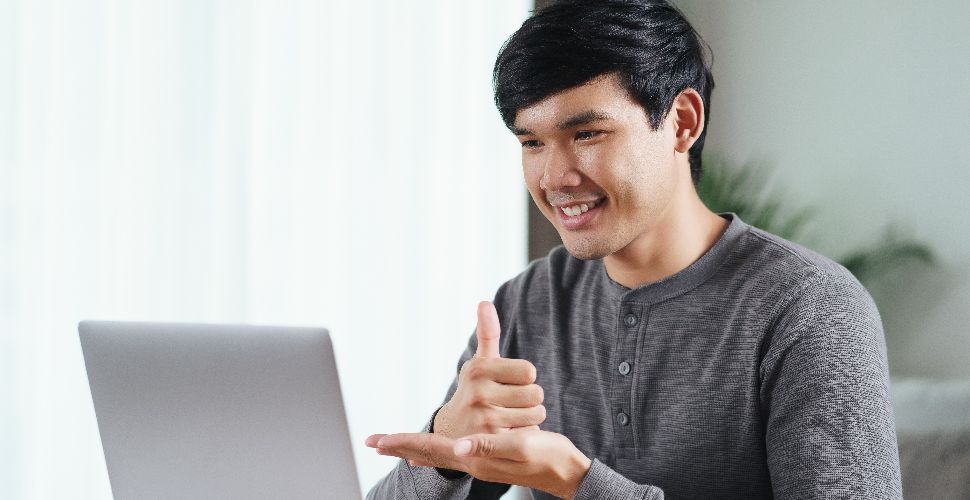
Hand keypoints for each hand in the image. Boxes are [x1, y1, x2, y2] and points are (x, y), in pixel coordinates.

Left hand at [366, 429, 592, 498]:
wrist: (565, 472)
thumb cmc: (547, 457)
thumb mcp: (521, 446)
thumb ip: (489, 445)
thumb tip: (458, 447)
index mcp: (476, 458)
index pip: (431, 450)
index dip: (404, 443)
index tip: (377, 440)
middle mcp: (472, 462)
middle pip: (428, 454)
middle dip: (400, 446)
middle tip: (372, 442)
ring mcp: (478, 463)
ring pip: (436, 455)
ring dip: (413, 448)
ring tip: (393, 446)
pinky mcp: (486, 459)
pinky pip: (449, 456)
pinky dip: (432, 454)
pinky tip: (427, 457)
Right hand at [433, 301, 545, 438]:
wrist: (452, 433)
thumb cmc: (474, 391)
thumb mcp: (479, 364)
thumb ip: (487, 334)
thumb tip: (485, 302)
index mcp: (479, 369)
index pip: (529, 371)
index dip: (524, 378)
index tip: (509, 384)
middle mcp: (479, 392)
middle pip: (536, 393)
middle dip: (529, 399)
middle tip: (511, 404)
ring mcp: (485, 419)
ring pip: (536, 414)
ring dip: (529, 417)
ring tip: (510, 418)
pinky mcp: (493, 442)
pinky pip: (529, 433)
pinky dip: (524, 434)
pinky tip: (508, 434)